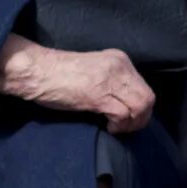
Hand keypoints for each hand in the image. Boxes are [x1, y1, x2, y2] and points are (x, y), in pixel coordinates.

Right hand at [0, 35, 153, 133]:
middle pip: (148, 98)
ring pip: (140, 106)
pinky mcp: (98, 95)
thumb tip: (125, 104)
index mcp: (120, 59)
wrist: (37, 70)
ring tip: (117, 128)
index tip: (127, 117)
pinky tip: (108, 127)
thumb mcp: (94, 71)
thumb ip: (112, 82)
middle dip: (141, 119)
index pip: (144, 87)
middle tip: (125, 127)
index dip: (140, 108)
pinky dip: (119, 125)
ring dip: (132, 124)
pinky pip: (123, 114)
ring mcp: (110, 80)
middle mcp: (119, 67)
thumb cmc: (60, 74)